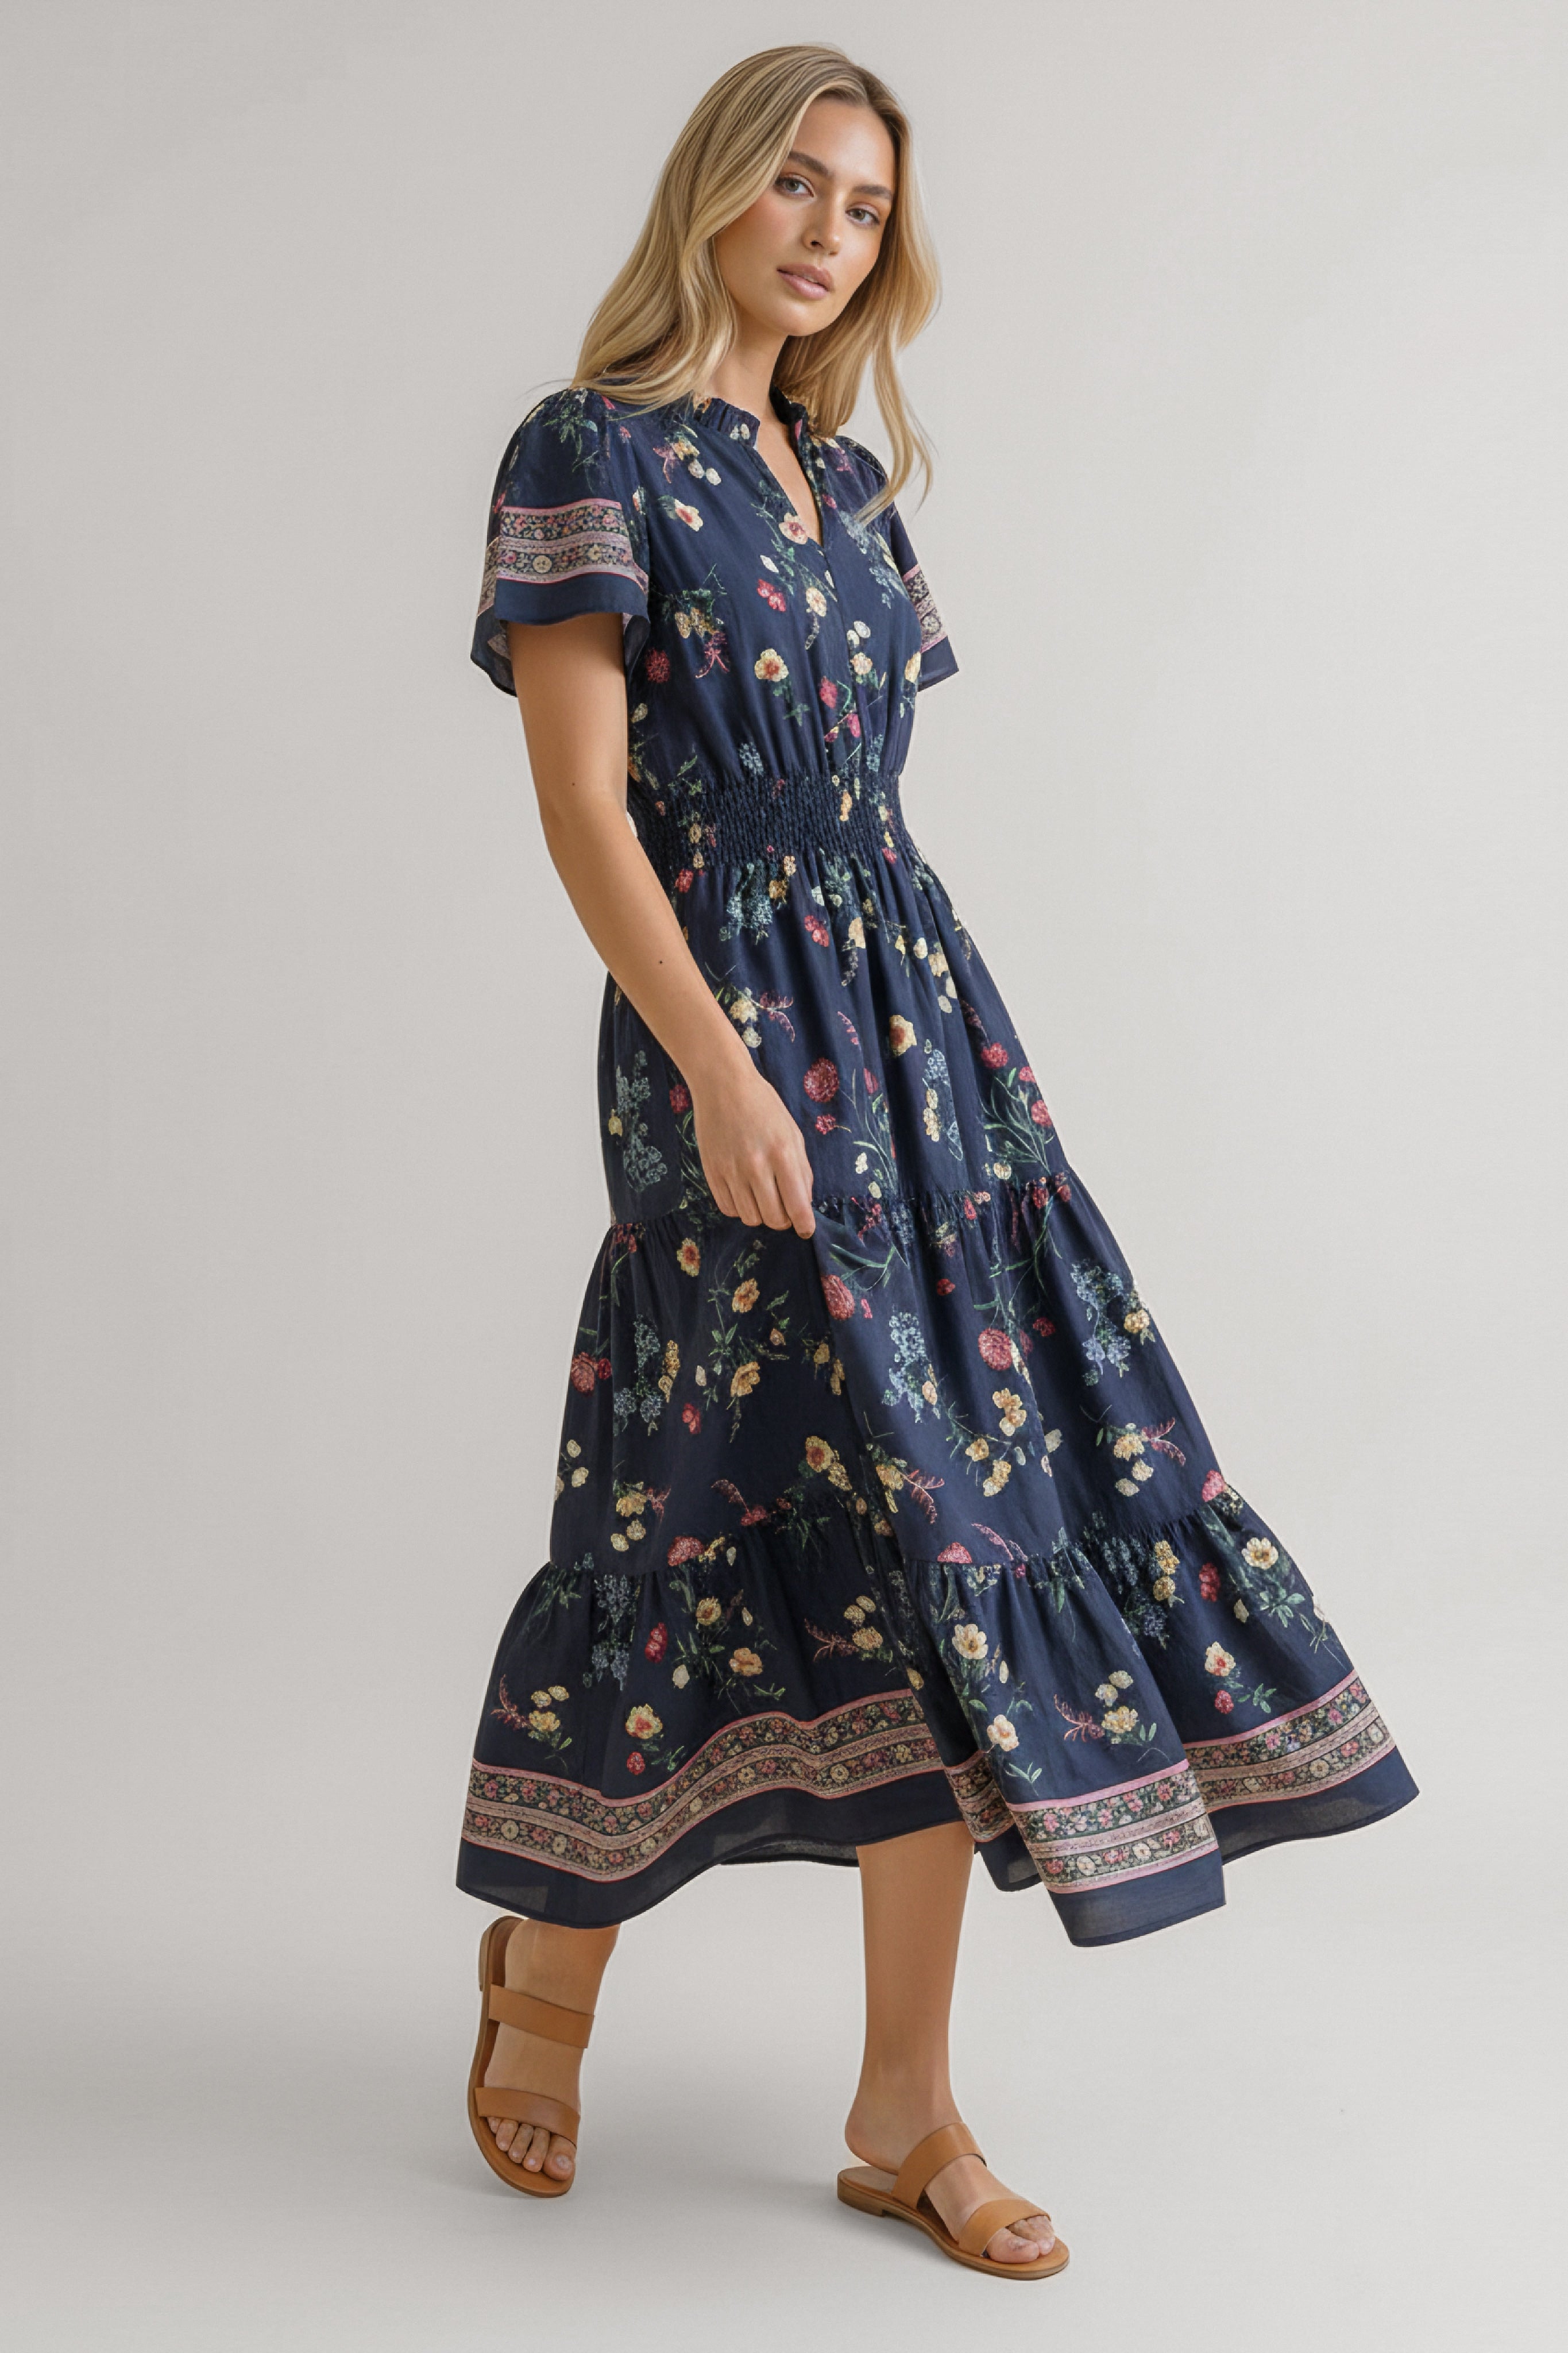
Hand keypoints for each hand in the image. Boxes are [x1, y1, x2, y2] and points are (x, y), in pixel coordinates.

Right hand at [692, 1064, 816, 1238]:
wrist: (722, 1085)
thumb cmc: (763, 1107)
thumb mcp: (792, 1134)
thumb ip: (801, 1170)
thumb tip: (803, 1204)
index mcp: (783, 1154)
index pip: (797, 1206)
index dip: (804, 1225)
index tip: (806, 1230)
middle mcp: (756, 1166)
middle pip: (773, 1219)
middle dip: (783, 1220)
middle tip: (783, 1207)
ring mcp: (731, 1171)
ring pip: (750, 1218)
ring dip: (761, 1214)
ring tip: (762, 1195)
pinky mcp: (712, 1172)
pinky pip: (728, 1208)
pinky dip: (740, 1207)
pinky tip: (744, 1191)